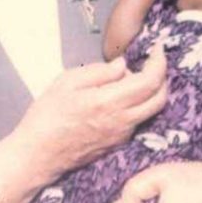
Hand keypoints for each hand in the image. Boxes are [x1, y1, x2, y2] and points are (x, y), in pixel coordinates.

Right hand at [12, 44, 167, 182]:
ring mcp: (122, 135)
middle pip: (160, 99)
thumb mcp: (68, 81)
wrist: (38, 154)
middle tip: (153, 62)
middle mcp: (123, 121)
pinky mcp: (117, 144)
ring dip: (152, 91)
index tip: (157, 48)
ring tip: (132, 77)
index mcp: (110, 102)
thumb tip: (123, 65)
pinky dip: (139, 104)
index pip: (150, 81)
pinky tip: (121, 96)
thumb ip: (99, 71)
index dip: (159, 62)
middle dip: (163, 77)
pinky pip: (138, 120)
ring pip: (152, 111)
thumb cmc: (48, 114)